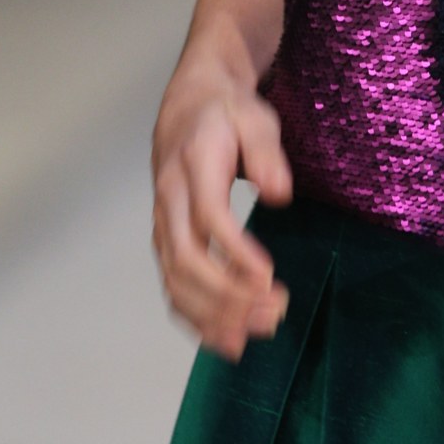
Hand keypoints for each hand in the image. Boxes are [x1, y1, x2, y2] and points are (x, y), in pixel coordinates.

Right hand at [151, 62, 293, 360]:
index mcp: (193, 166)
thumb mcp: (255, 117)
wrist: (190, 104)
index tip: (268, 278)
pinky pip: (171, 285)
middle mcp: (170, 200)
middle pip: (186, 258)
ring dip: (211, 314)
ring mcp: (163, 223)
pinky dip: (194, 317)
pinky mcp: (166, 239)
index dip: (235, 252)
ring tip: (251, 336)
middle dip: (226, 295)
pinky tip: (224, 338)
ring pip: (174, 279)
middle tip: (271, 314)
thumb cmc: (227, 113)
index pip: (209, 217)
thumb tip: (280, 194)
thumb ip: (266, 154)